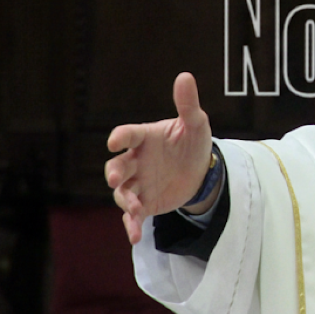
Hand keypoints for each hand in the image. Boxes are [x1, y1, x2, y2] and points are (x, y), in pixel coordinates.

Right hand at [104, 72, 213, 244]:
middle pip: (117, 166)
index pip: (128, 134)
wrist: (200, 170)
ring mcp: (138, 183)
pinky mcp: (144, 203)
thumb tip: (185, 76)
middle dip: (115, 173)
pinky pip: (133, 216)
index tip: (114, 141)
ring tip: (135, 209)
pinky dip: (131, 226)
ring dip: (125, 201)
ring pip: (122, 193)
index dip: (120, 136)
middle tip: (117, 178)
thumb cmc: (192, 142)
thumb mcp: (196, 124)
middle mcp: (136, 161)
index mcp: (145, 138)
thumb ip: (188, 104)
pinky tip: (135, 237)